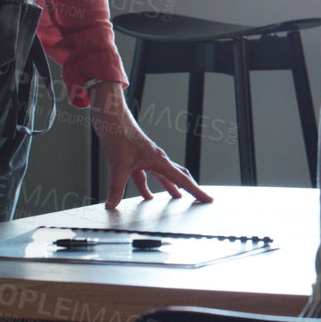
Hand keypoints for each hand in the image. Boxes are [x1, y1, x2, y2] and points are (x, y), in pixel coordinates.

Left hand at [90, 84, 213, 207]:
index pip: (182, 180)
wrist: (111, 116)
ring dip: (170, 187)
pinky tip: (145, 196)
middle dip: (189, 188)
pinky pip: (145, 175)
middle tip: (200, 198)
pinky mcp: (136, 157)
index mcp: (159, 160)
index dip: (197, 191)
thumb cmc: (119, 134)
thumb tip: (112, 205)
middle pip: (179, 176)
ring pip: (163, 175)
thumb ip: (116, 187)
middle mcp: (157, 159)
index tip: (209, 200)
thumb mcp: (118, 164)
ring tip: (176, 199)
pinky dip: (146, 186)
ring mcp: (147, 158)